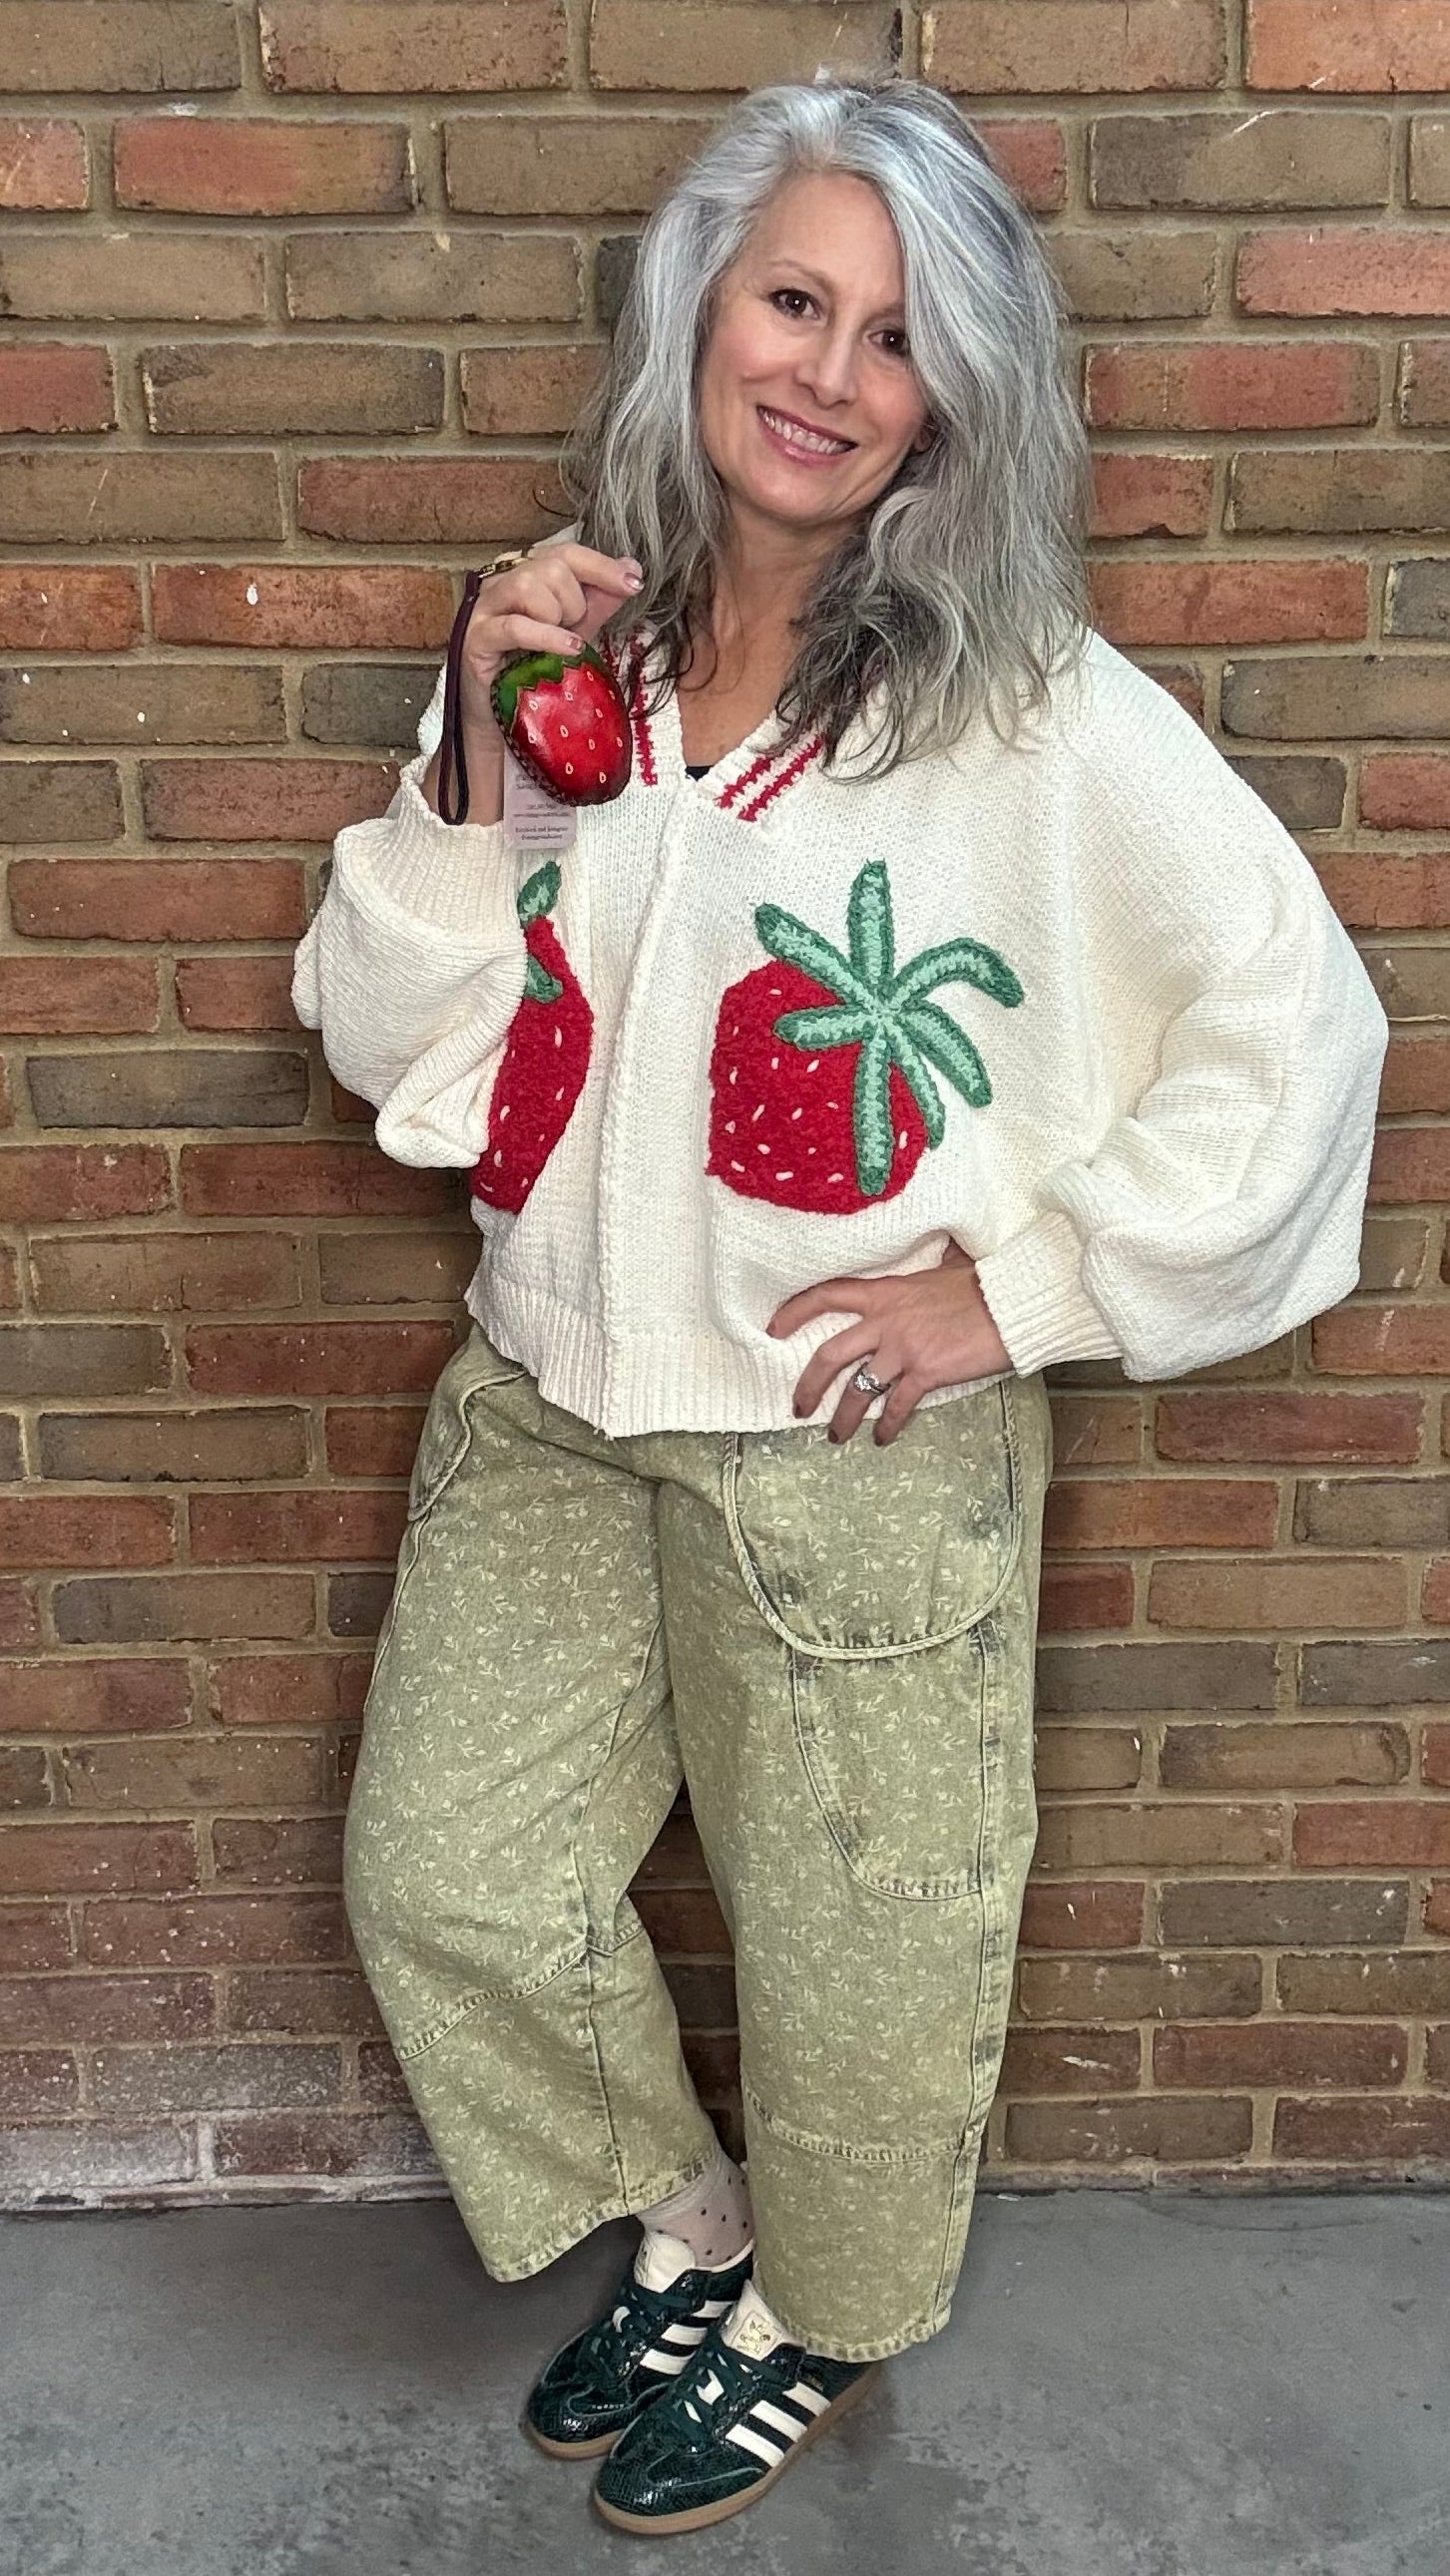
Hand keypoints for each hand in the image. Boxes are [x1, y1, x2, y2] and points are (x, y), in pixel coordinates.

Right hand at [454, 541, 643, 738]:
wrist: (503, 716)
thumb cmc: (535, 668)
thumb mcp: (576, 630)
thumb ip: (600, 601)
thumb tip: (631, 569)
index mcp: (525, 573)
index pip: (566, 552)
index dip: (601, 566)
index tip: (633, 583)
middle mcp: (501, 583)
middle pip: (549, 566)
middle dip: (575, 601)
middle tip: (574, 631)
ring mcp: (485, 609)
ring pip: (527, 586)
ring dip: (557, 616)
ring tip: (562, 643)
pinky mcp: (477, 639)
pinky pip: (515, 627)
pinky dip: (547, 636)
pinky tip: (569, 649)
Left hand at [767, 1238, 1011, 1444]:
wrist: (1011, 1303)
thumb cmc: (984, 1283)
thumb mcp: (950, 1263)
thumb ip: (935, 1260)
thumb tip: (945, 1246)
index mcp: (886, 1292)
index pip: (827, 1295)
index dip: (794, 1311)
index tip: (773, 1328)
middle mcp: (886, 1321)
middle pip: (829, 1355)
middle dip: (808, 1385)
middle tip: (798, 1406)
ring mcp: (904, 1349)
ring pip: (858, 1390)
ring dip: (843, 1417)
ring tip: (835, 1436)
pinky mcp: (926, 1372)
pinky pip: (897, 1406)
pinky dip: (887, 1426)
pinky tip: (882, 1438)